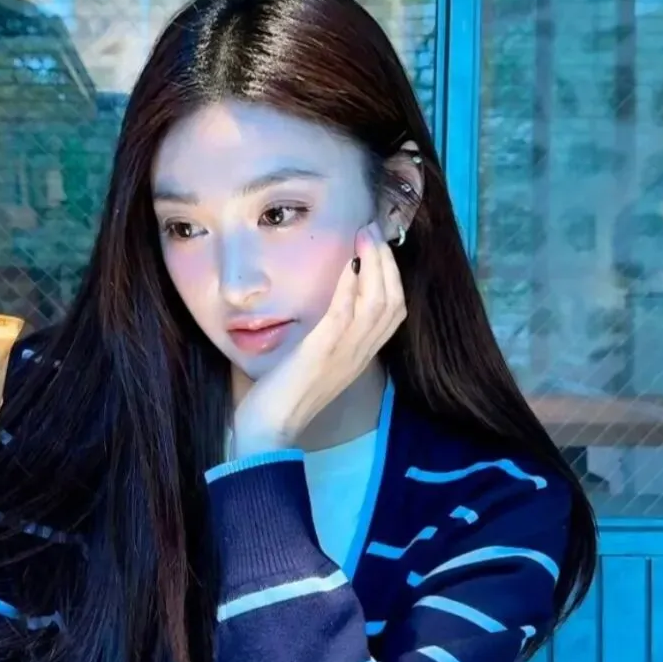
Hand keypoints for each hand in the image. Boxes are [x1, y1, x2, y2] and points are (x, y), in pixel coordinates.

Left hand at [232, 222, 405, 455]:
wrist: (268, 430)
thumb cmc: (283, 398)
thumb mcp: (313, 362)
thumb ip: (326, 338)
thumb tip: (326, 306)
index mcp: (360, 356)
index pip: (394, 311)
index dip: (391, 276)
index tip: (377, 247)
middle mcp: (360, 354)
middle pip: (394, 301)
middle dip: (387, 261)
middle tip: (372, 231)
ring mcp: (345, 354)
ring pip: (379, 302)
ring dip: (374, 264)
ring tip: (365, 236)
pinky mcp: (323, 352)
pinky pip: (346, 312)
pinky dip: (350, 284)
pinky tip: (347, 262)